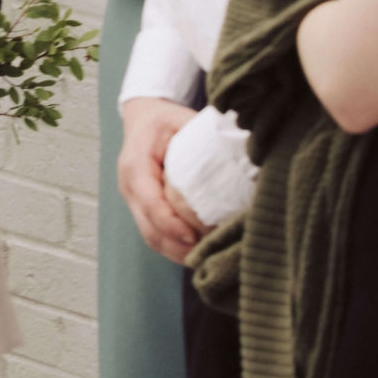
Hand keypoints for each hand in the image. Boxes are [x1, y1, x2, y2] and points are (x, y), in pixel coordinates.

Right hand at [118, 98, 204, 261]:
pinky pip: (156, 236)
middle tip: (212, 255)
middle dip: (180, 247)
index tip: (195, 236)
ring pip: (152, 238)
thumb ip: (208, 138)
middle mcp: (129, 186)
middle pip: (150, 228)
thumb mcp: (184, 120)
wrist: (144, 118)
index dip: (171, 223)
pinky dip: (177, 248)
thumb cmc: (165, 120)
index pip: (149, 201)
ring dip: (179, 253)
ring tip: (210, 259)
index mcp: (135, 164)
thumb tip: (248, 155)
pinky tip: (200, 252)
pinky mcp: (142, 210)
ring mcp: (133, 201)